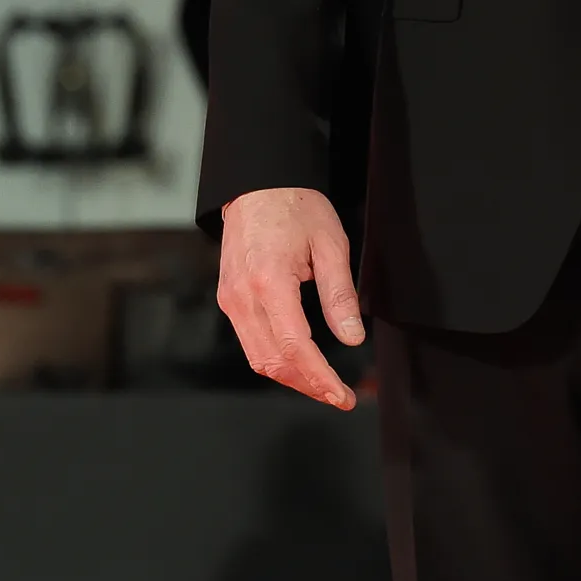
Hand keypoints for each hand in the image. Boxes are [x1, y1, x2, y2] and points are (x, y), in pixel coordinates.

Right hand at [215, 186, 362, 409]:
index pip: (294, 347)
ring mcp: (231, 298)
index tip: (340, 395)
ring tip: (322, 385)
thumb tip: (351, 338)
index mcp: (269, 281)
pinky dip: (275, 358)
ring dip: (290, 377)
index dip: (319, 378)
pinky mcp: (229, 298)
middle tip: (338, 396)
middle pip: (272, 361)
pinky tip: (299, 361)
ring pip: (258, 357)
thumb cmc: (294, 206)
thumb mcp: (330, 244)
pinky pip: (250, 341)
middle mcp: (242, 295)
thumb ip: (339, 295)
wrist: (257, 184)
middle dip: (307, 385)